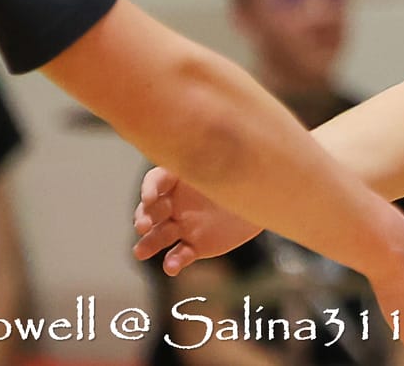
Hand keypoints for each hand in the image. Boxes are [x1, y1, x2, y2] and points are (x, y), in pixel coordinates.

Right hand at [131, 167, 262, 274]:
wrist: (264, 196)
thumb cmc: (242, 171)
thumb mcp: (225, 159)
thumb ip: (209, 154)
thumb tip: (198, 137)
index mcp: (176, 178)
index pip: (154, 182)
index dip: (149, 189)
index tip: (150, 198)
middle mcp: (174, 203)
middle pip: (151, 211)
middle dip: (143, 217)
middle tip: (142, 226)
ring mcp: (184, 225)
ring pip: (160, 235)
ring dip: (149, 244)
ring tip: (139, 253)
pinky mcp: (196, 246)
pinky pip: (181, 254)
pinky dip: (174, 262)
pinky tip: (171, 268)